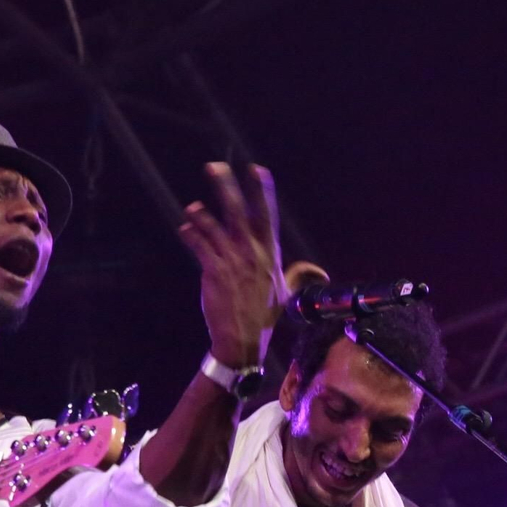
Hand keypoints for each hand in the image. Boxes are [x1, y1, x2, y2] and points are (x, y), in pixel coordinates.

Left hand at [174, 163, 327, 368]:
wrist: (242, 339)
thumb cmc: (263, 316)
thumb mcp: (287, 294)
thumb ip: (300, 275)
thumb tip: (321, 272)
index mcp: (270, 254)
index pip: (267, 216)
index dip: (262, 191)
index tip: (257, 169)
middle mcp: (252, 253)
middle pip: (239, 212)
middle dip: (227, 187)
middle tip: (215, 167)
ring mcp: (232, 261)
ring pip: (215, 227)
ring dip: (202, 214)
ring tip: (193, 206)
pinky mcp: (214, 271)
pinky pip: (201, 245)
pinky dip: (192, 234)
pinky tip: (185, 227)